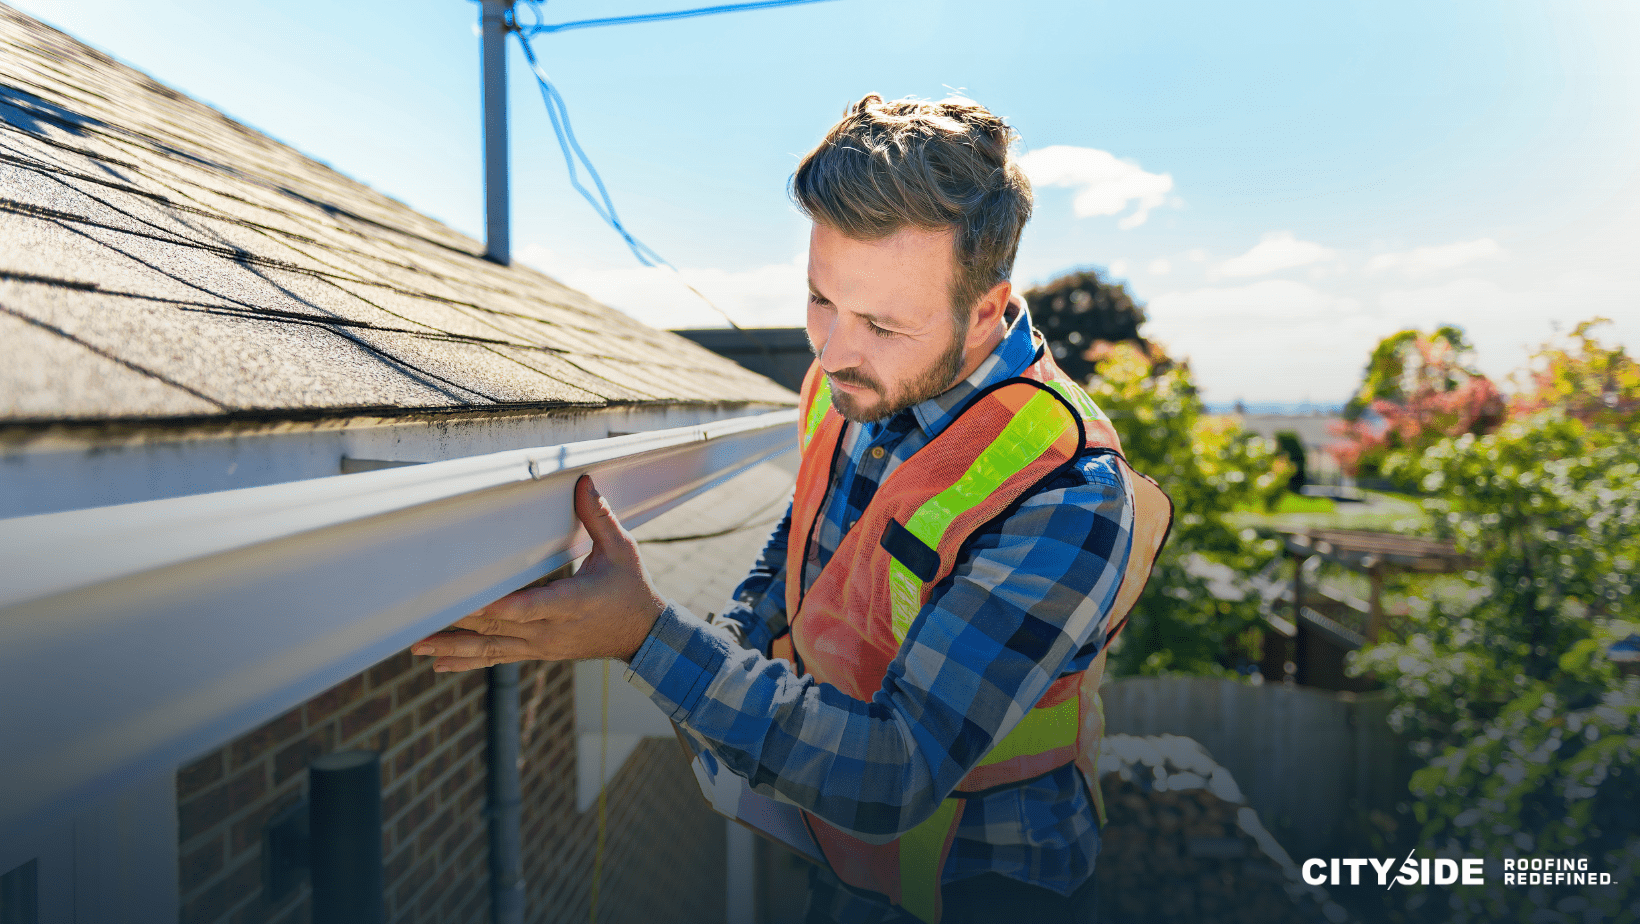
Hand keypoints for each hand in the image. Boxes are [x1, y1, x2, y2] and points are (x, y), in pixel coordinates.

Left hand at [411, 474, 666, 670]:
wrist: (642, 636)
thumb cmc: (631, 589)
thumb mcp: (623, 550)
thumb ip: (599, 517)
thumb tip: (582, 481)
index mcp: (572, 603)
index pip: (528, 607)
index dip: (497, 606)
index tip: (467, 602)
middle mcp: (551, 630)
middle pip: (498, 627)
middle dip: (459, 622)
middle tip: (421, 618)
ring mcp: (542, 646)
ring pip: (492, 648)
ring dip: (454, 647)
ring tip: (418, 646)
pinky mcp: (536, 652)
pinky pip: (498, 658)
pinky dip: (468, 662)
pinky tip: (439, 664)